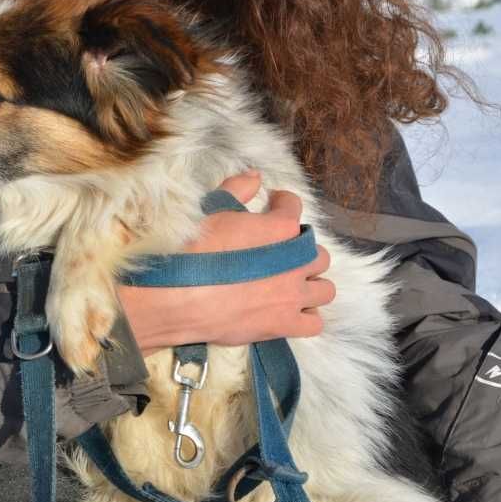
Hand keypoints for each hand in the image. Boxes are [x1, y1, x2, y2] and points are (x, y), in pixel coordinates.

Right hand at [115, 170, 334, 354]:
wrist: (175, 296)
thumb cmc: (191, 251)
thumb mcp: (210, 210)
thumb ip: (236, 189)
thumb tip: (254, 176)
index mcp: (279, 228)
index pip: (294, 207)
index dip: (283, 203)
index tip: (274, 205)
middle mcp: (295, 261)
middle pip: (318, 254)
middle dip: (302, 250)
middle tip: (282, 252)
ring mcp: (292, 296)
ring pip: (325, 290)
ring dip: (310, 284)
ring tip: (291, 284)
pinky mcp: (283, 325)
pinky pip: (314, 324)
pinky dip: (307, 317)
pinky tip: (291, 311)